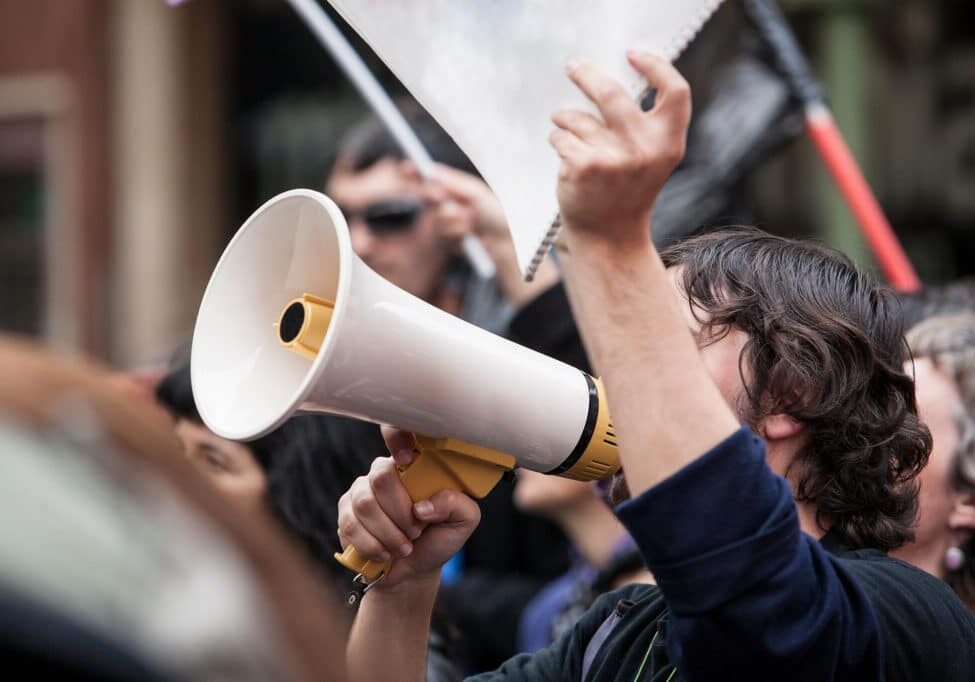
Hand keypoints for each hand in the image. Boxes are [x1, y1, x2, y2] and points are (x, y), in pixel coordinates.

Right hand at [336, 427, 480, 587]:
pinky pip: (351, 524)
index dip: (397, 439)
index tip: (407, 461)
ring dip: (388, 534)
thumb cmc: (438, 537)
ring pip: (365, 504)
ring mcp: (360, 491)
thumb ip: (456, 504)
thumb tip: (424, 506)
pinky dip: (372, 545)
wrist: (415, 569)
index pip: (397, 434)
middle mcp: (383, 472)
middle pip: (381, 478)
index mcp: (412, 465)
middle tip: (415, 532)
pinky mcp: (345, 514)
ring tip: (403, 547)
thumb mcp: (462, 521)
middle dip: (400, 513)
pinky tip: (385, 553)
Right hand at [415, 162, 560, 306]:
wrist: (508, 246)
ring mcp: (450, 223)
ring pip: (437, 217)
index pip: (433, 178)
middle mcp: (453, 204)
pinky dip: (456, 233)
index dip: (418, 173)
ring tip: (471, 223)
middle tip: (441, 197)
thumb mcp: (476, 193)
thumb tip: (431, 171)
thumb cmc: (498, 216)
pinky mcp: (450, 241)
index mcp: (459, 189)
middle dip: (435, 196)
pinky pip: (444, 234)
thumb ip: (452, 182)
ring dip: (453, 219)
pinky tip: (470, 236)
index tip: (406, 168)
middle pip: (430, 196)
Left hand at [549, 50, 690, 247]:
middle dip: (586, 74)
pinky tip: (566, 158)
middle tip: (574, 67)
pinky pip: (561, 136)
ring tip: (567, 134)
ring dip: (565, 120)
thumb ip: (644, 124)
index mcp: (669, 142)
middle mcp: (645, 148)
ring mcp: (614, 158)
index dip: (656, 66)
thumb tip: (610, 76)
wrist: (609, 237)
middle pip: (611, 92)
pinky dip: (557, 141)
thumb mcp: (650, 158)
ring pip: (577, 117)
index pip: (675, 91)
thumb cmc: (626, 191)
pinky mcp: (585, 166)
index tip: (632, 53)